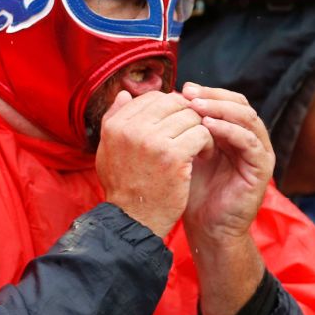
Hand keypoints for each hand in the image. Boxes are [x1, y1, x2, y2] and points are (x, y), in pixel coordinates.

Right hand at [94, 90, 211, 238]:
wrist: (133, 220)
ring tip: (197, 148)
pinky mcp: (174, 155)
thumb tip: (125, 93)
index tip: (175, 126)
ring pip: (190, 116)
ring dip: (199, 130)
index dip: (169, 108)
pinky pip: (201, 133)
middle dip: (187, 116)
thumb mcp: (108, 150)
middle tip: (192, 134)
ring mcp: (152, 140)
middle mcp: (131, 128)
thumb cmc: (123, 186)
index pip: (152, 98)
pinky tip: (202, 157)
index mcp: (115, 124)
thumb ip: (114, 119)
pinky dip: (207, 143)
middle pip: (173, 102)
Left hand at [181, 83, 274, 247]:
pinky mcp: (262, 169)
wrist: (205, 227)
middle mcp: (250, 140)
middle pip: (240, 104)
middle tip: (189, 93)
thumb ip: (180, 129)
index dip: (207, 92)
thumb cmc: (191, 192)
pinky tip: (207, 127)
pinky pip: (250, 142)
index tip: (182, 88)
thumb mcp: (183, 153)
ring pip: (247, 118)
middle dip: (213, 96)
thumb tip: (161, 100)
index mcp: (233, 133)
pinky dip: (229, 131)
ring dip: (221, 109)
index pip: (226, 101)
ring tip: (196, 106)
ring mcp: (259, 153)